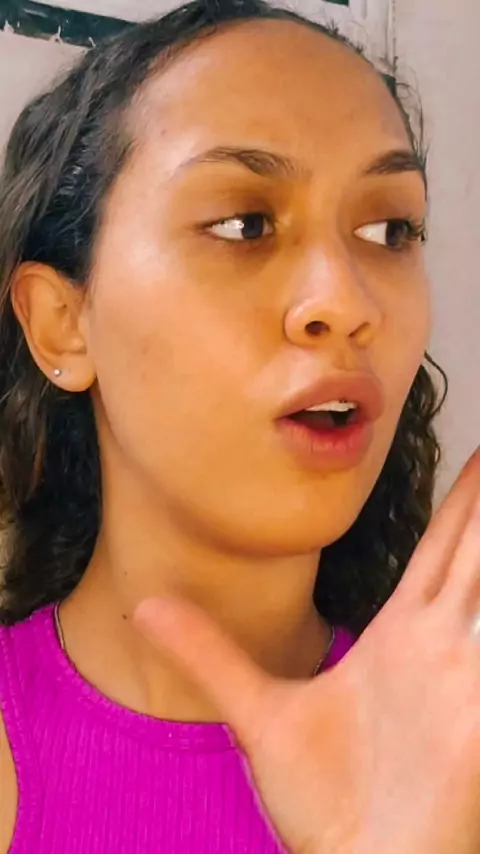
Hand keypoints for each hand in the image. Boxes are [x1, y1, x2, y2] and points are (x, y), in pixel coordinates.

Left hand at [134, 448, 479, 853]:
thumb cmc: (329, 809)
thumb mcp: (260, 715)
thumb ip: (209, 653)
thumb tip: (143, 604)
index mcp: (401, 638)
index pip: (441, 548)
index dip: (463, 501)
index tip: (477, 452)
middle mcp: (441, 646)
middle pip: (473, 546)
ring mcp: (466, 676)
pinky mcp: (479, 719)